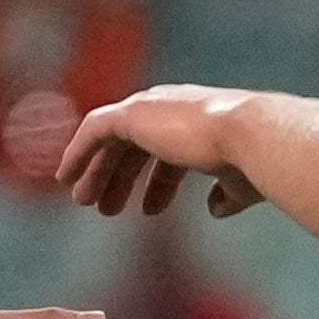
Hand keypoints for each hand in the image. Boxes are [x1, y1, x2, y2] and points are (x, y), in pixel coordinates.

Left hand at [55, 84, 270, 222]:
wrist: (250, 137)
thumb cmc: (253, 159)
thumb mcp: (240, 181)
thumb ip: (228, 193)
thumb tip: (215, 208)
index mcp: (200, 122)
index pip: (171, 152)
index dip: (159, 183)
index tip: (149, 210)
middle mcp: (175, 108)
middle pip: (137, 145)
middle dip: (121, 177)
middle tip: (106, 208)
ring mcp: (153, 107)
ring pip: (113, 139)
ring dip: (97, 170)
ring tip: (85, 200)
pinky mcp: (133, 113)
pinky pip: (95, 129)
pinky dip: (79, 151)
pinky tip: (66, 176)